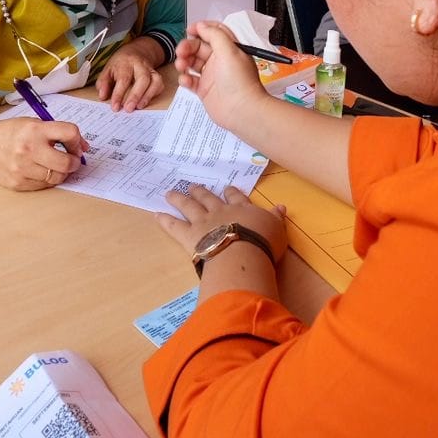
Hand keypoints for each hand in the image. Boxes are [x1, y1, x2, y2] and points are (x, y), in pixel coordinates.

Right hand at [0, 117, 87, 190]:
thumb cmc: (11, 133)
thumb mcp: (33, 123)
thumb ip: (57, 132)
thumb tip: (83, 148)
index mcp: (35, 129)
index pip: (70, 133)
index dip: (77, 141)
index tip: (76, 145)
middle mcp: (29, 149)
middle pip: (66, 162)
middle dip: (75, 162)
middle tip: (73, 160)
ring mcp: (23, 169)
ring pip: (57, 177)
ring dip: (62, 173)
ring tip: (56, 165)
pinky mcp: (19, 183)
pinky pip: (44, 185)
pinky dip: (48, 179)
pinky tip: (42, 171)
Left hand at [96, 41, 164, 111]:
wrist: (136, 51)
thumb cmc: (120, 63)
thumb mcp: (108, 69)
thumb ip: (103, 82)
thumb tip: (102, 96)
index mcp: (126, 62)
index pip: (123, 79)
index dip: (119, 94)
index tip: (115, 107)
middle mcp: (140, 65)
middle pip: (142, 79)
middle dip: (136, 95)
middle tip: (128, 109)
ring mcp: (150, 70)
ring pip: (154, 81)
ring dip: (147, 96)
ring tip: (139, 107)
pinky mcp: (157, 75)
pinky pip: (159, 84)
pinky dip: (154, 94)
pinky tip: (145, 102)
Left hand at [156, 184, 287, 264]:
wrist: (243, 252)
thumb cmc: (264, 243)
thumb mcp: (277, 229)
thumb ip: (275, 217)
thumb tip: (281, 207)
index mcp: (243, 210)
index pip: (237, 198)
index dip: (231, 193)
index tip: (226, 188)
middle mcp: (221, 211)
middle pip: (209, 198)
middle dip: (201, 192)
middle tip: (193, 185)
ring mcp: (203, 222)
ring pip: (190, 206)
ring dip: (180, 199)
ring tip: (170, 192)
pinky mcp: (189, 235)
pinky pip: (174, 226)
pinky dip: (165, 220)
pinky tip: (156, 214)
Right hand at [174, 20, 270, 136]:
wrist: (242, 110)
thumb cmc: (240, 82)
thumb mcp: (229, 51)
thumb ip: (215, 35)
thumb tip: (202, 26)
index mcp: (229, 49)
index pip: (214, 32)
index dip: (201, 29)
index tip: (190, 30)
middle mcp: (220, 60)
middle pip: (199, 47)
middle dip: (188, 47)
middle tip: (181, 52)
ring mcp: (211, 75)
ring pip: (192, 62)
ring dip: (184, 61)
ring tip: (181, 66)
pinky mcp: (204, 89)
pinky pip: (190, 80)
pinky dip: (185, 79)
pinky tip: (186, 80)